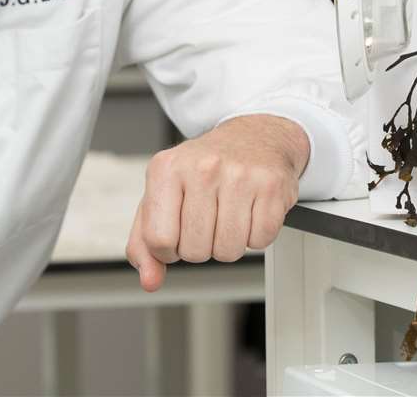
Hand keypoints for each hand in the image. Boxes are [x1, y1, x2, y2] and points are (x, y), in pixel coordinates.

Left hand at [125, 114, 309, 291]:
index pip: (158, 240)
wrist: (253, 137)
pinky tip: (251, 211)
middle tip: (209, 219)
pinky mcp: (271, 186)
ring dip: (229, 243)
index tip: (178, 232)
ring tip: (229, 215)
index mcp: (167, 169)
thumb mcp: (163, 195)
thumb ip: (145, 242)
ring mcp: (240, 175)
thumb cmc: (204, 169)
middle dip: (201, 246)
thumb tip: (150, 280)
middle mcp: (203, 168)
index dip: (168, 249)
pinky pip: (260, 241)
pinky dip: (256, 235)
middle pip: (195, 251)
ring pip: (228, 251)